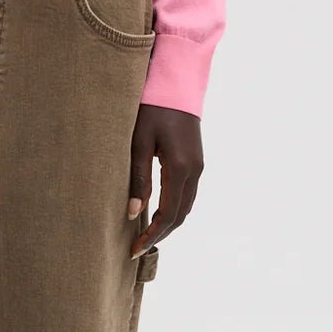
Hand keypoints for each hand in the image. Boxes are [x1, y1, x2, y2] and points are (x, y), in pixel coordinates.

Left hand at [128, 104, 202, 255]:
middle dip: (160, 235)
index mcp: (181, 168)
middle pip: (180, 215)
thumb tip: (133, 214)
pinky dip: (174, 209)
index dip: (152, 236)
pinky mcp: (196, 160)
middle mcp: (195, 171)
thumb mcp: (138, 142)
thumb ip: (137, 179)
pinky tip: (157, 212)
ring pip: (186, 206)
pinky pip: (187, 194)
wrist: (176, 81)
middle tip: (137, 248)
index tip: (135, 250)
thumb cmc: (152, 108)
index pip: (168, 215)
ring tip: (145, 235)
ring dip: (168, 223)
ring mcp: (199, 165)